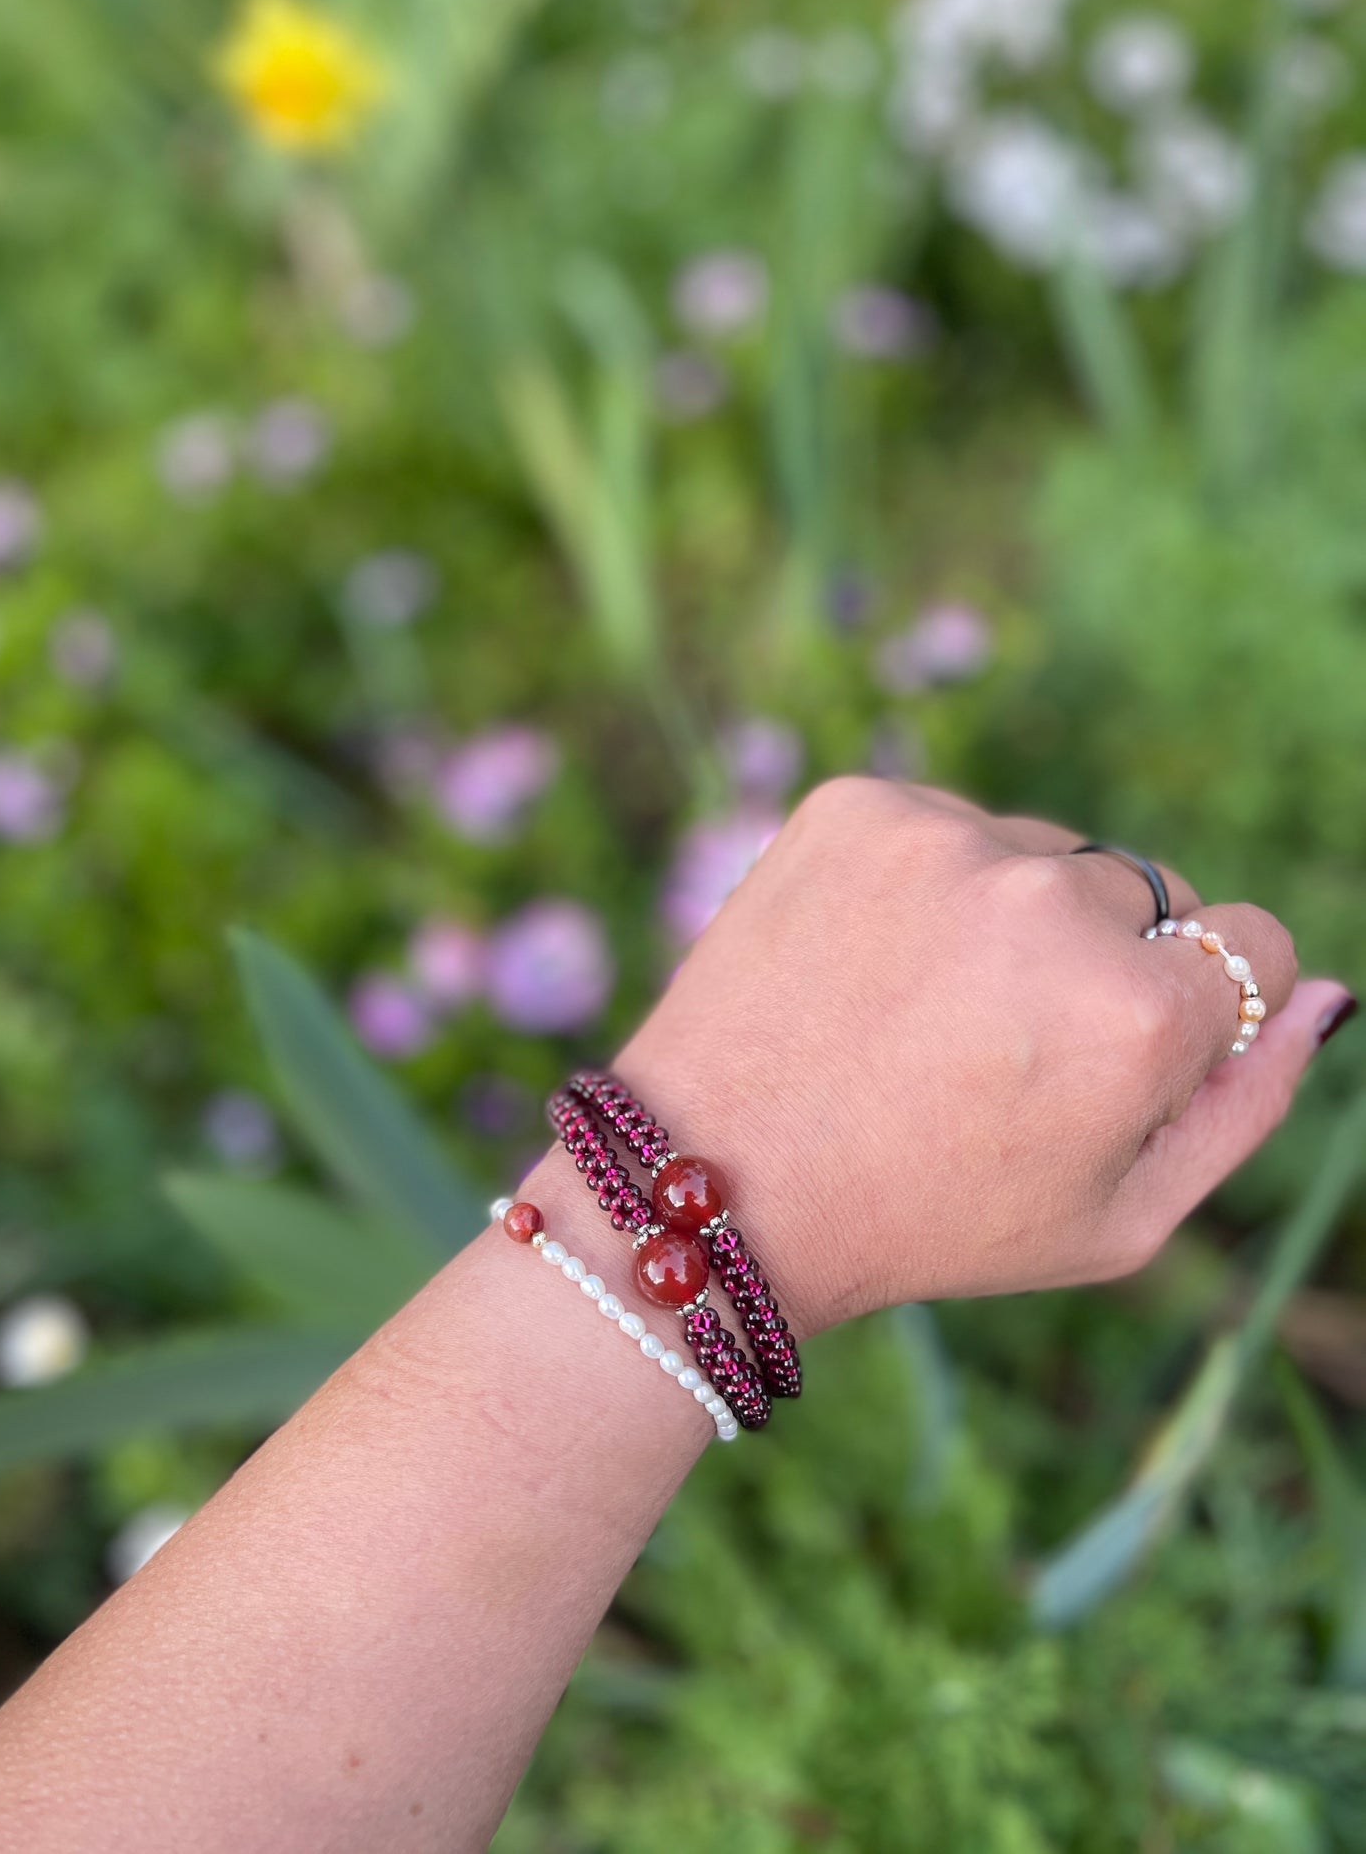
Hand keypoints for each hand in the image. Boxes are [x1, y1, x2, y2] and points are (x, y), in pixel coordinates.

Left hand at [617, 779, 1352, 1336]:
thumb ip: (1245, 1106)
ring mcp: (947, 843)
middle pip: (1149, 897)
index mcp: (1134, 1016)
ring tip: (924, 1012)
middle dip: (1100, 964)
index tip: (1120, 1048)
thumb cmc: (929, 1219)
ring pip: (1046, 855)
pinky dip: (928, 884)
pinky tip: (872, 966)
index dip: (1196, 1006)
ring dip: (1012, 916)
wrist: (719, 1179)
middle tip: (998, 1050)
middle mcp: (1053, 904)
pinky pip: (950, 827)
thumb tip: (1323, 994)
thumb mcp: (1115, 1219)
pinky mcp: (861, 807)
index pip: (1253, 946)